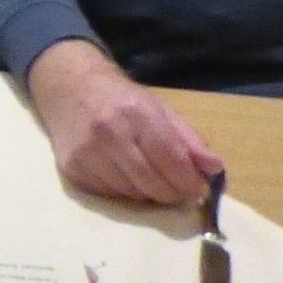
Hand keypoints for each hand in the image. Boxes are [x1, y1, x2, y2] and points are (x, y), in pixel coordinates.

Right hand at [26, 39, 221, 205]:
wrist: (68, 87)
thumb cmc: (121, 99)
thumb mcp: (158, 109)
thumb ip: (189, 139)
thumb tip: (215, 168)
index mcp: (137, 112)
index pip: (172, 160)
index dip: (190, 181)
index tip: (199, 189)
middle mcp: (110, 132)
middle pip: (154, 184)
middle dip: (173, 193)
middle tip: (178, 189)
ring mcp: (88, 152)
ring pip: (133, 194)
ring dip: (147, 192)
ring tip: (148, 176)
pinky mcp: (72, 168)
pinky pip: (110, 194)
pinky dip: (123, 190)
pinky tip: (122, 173)